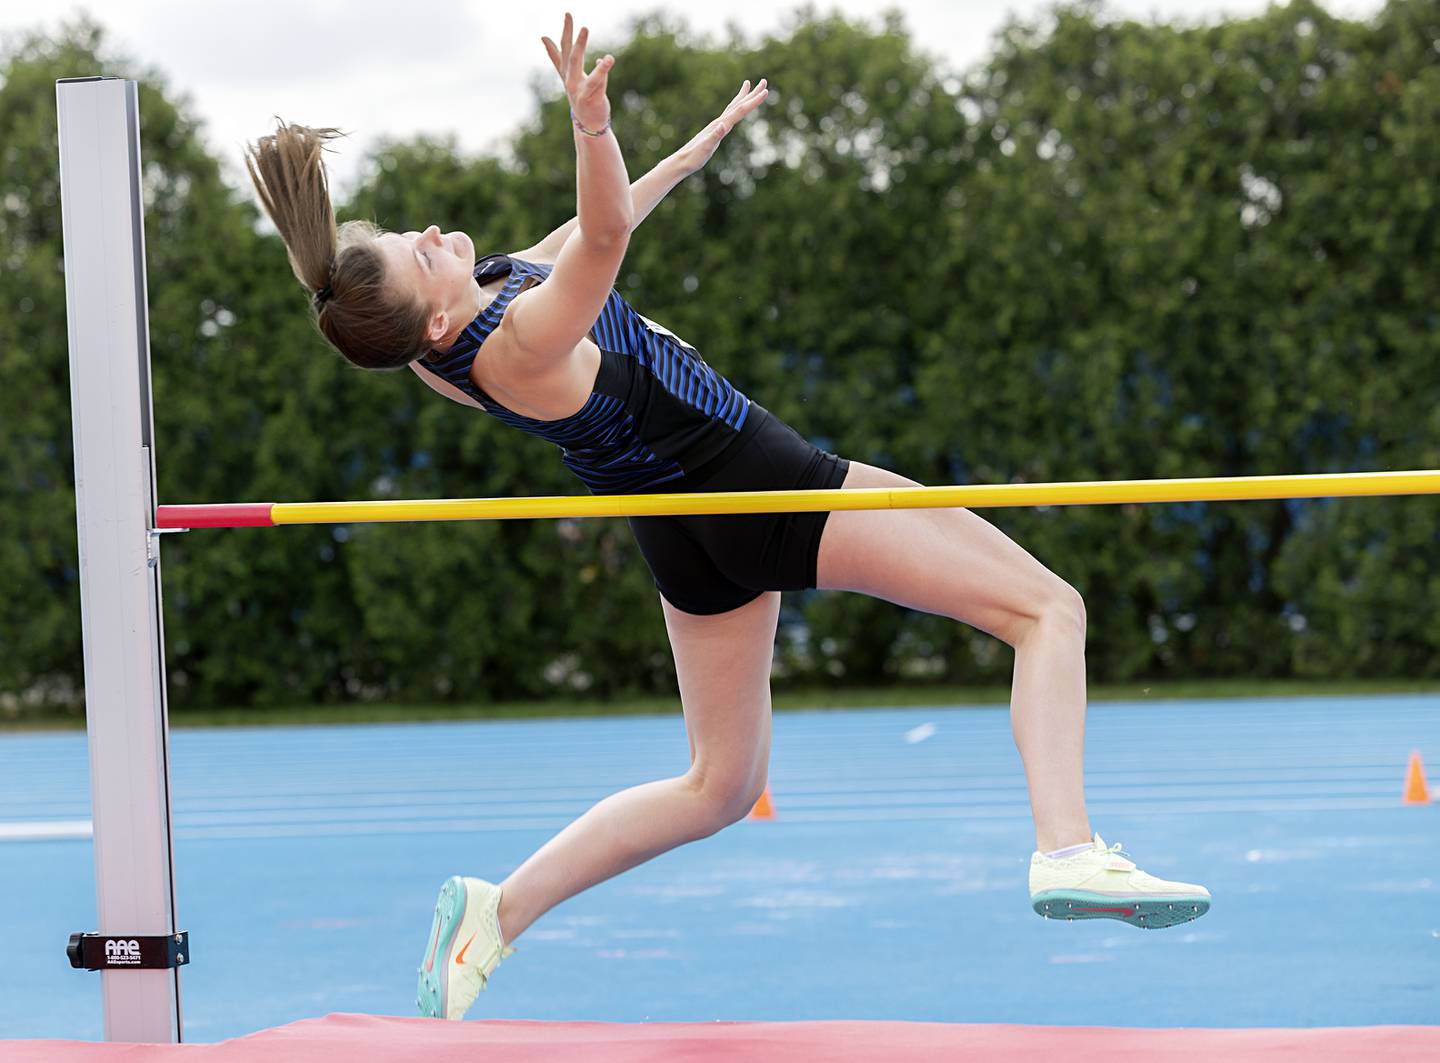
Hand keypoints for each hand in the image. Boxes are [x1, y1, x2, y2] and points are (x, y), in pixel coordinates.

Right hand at [541, 13, 612, 131]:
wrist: (589, 125)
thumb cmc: (583, 97)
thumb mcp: (571, 77)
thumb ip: (560, 59)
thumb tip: (544, 38)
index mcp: (568, 75)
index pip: (560, 53)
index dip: (557, 38)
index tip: (559, 21)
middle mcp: (570, 81)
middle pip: (568, 53)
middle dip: (568, 34)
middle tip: (568, 15)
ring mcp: (579, 89)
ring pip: (577, 64)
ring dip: (580, 45)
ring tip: (584, 28)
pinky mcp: (591, 97)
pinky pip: (597, 80)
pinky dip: (602, 69)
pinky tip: (608, 58)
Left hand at [673, 79, 769, 175]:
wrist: (682, 160)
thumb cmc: (694, 156)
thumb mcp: (705, 147)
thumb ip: (714, 136)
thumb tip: (723, 125)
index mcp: (720, 125)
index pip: (740, 110)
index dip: (753, 101)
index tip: (765, 91)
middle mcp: (719, 122)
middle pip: (739, 104)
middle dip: (752, 94)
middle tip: (763, 81)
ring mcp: (717, 125)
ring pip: (733, 107)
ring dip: (743, 97)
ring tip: (748, 85)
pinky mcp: (715, 130)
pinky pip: (729, 115)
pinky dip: (735, 108)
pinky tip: (736, 109)